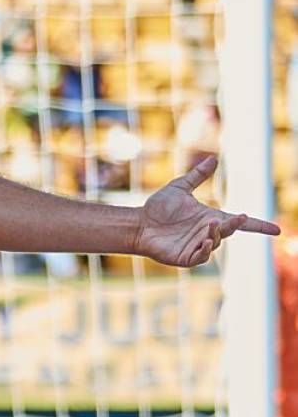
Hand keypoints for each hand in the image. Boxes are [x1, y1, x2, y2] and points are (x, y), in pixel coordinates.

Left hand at [135, 156, 279, 266]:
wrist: (138, 223)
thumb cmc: (158, 207)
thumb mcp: (180, 187)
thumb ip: (197, 176)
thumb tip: (213, 159)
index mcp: (211, 218)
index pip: (239, 223)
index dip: (258, 226)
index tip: (277, 229)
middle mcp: (207, 233)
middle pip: (228, 231)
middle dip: (235, 225)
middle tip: (238, 217)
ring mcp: (197, 246)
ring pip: (214, 243)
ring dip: (215, 234)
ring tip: (208, 224)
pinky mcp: (185, 258)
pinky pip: (200, 257)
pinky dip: (204, 250)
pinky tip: (202, 241)